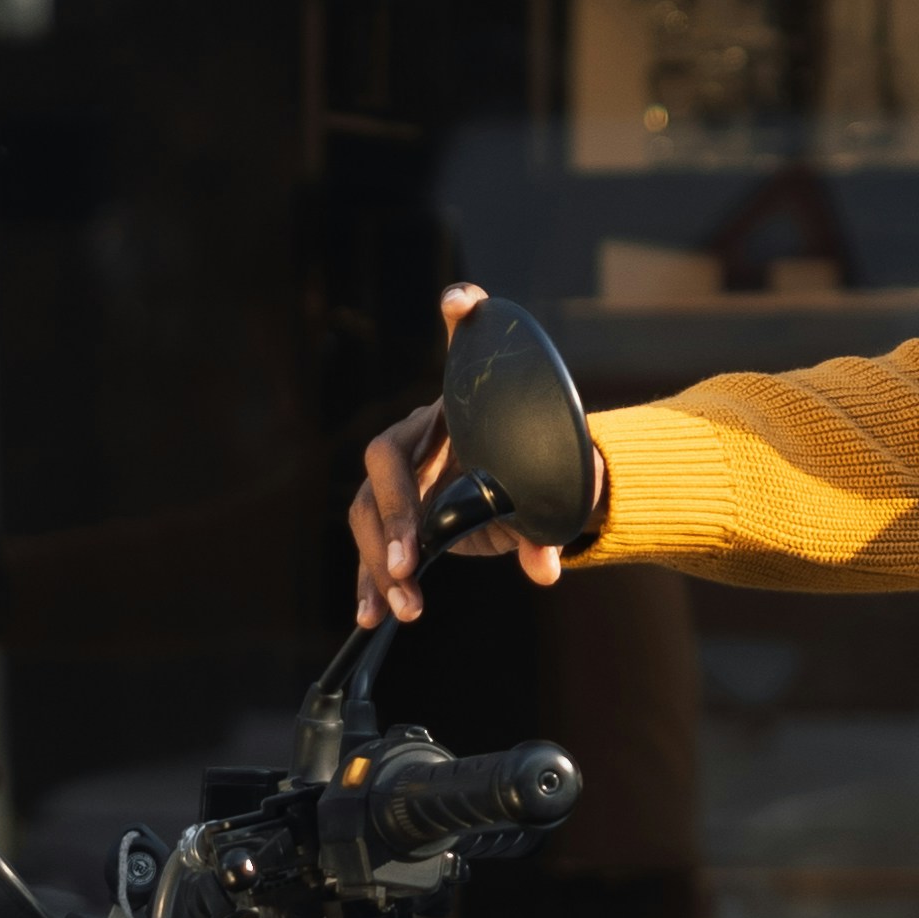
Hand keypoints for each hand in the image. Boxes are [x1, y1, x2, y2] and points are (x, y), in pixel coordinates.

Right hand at [348, 285, 607, 628]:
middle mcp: (420, 435)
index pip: (460, 351)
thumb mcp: (551, 502)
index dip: (463, 318)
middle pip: (384, 463)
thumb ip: (550, 527)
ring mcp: (401, 478)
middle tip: (411, 562)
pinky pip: (373, 548)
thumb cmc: (538, 487)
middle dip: (393, 513)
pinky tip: (372, 615)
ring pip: (367, 512)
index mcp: (459, 410)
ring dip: (378, 560)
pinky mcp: (395, 520)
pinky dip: (372, 582)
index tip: (462, 301)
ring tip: (397, 604)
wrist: (530, 505)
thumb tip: (545, 568)